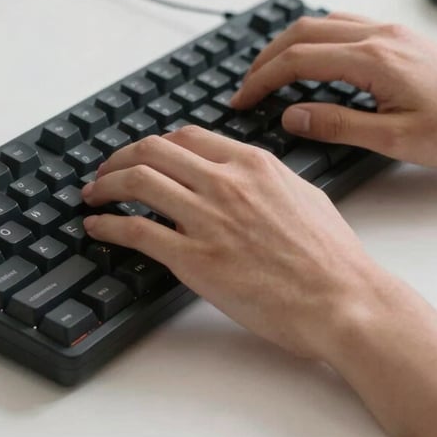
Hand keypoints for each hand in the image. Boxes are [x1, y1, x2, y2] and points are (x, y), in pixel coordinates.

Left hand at [82, 126, 387, 360]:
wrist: (343, 300)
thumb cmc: (331, 256)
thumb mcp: (303, 194)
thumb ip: (265, 178)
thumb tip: (242, 174)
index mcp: (252, 164)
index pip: (186, 137)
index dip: (155, 144)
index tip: (142, 156)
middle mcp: (226, 182)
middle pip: (153, 151)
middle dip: (119, 157)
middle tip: (105, 171)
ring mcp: (208, 219)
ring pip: (138, 182)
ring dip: (105, 185)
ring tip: (92, 194)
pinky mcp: (195, 259)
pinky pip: (136, 230)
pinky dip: (107, 224)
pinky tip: (96, 227)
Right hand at [231, 13, 436, 166]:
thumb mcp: (394, 140)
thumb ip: (338, 125)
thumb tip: (292, 115)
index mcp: (373, 60)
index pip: (298, 61)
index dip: (262, 79)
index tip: (242, 99)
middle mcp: (378, 37)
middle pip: (301, 33)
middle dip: (265, 59)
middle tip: (246, 86)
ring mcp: (388, 32)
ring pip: (320, 22)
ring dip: (287, 43)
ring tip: (269, 71)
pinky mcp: (397, 36)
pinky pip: (342, 24)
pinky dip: (313, 37)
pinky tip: (310, 57)